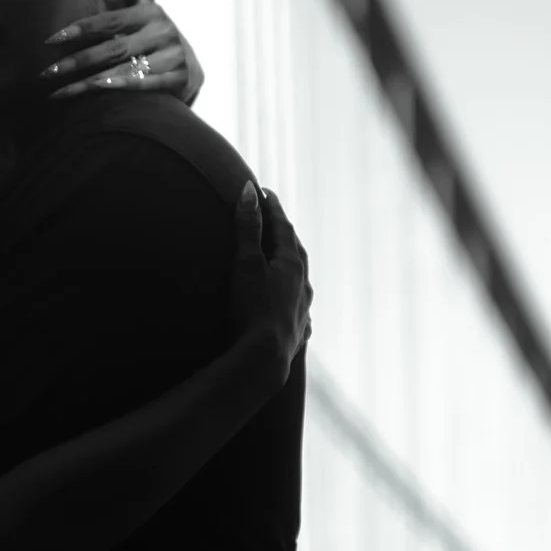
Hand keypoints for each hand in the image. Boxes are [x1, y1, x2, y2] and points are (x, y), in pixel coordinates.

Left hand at [37, 0, 204, 105]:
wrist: (192, 69)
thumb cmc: (151, 45)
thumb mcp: (140, 24)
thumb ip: (115, 17)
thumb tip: (72, 0)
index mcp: (150, 12)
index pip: (108, 20)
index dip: (79, 29)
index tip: (51, 39)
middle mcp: (163, 31)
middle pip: (112, 48)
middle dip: (76, 61)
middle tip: (48, 72)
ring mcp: (174, 55)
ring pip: (124, 70)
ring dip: (88, 83)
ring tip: (60, 92)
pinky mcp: (180, 78)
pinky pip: (145, 85)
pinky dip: (120, 87)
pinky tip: (96, 92)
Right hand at [228, 182, 311, 382]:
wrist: (264, 358)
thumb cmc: (252, 309)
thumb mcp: (246, 263)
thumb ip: (248, 228)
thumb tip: (249, 191)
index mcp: (292, 264)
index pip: (284, 227)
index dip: (273, 208)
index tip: (264, 192)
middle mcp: (304, 285)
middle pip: (297, 252)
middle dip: (286, 235)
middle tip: (276, 222)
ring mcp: (304, 309)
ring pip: (303, 282)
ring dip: (294, 268)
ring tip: (286, 263)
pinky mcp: (299, 332)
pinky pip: (302, 311)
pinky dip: (296, 303)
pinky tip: (294, 309)